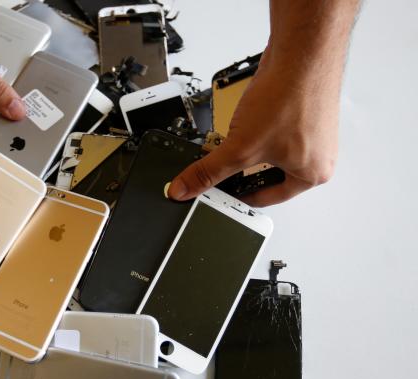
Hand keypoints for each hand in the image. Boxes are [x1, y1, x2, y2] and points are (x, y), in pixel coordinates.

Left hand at [168, 47, 338, 206]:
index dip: (237, 197)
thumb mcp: (240, 146)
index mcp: (313, 174)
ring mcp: (313, 133)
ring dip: (249, 149)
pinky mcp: (303, 113)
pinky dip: (257, 130)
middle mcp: (319, 156)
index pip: (266, 199)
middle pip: (267, 176)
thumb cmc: (289, 96)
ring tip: (235, 140)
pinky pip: (274, 131)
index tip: (218, 195)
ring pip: (270, 152)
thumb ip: (209, 171)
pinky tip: (247, 120)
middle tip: (222, 169)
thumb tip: (185, 188)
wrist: (301, 52)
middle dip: (242, 171)